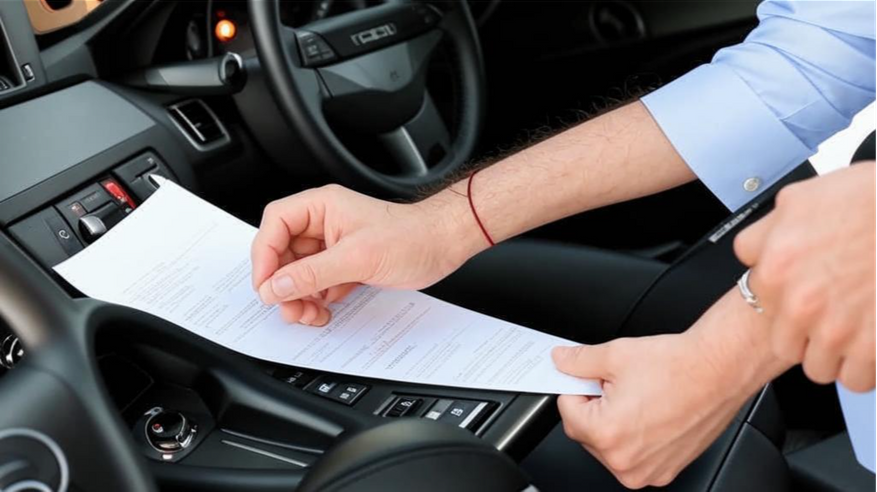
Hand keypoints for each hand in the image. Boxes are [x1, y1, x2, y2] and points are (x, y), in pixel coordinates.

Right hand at [251, 185, 478, 325]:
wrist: (444, 245)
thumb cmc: (412, 237)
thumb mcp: (357, 258)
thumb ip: (313, 273)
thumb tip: (276, 286)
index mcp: (322, 207)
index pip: (275, 225)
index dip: (265, 255)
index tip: (266, 283)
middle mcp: (324, 224)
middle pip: (283, 253)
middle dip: (282, 284)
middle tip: (288, 306)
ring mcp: (334, 245)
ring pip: (298, 273)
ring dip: (298, 297)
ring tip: (307, 314)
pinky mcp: (345, 265)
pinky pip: (317, 284)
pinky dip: (316, 301)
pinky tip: (323, 311)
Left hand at [552, 290, 788, 488]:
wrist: (721, 371)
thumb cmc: (678, 365)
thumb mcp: (615, 355)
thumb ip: (578, 361)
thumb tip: (561, 361)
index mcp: (607, 434)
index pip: (566, 411)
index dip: (577, 389)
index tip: (588, 379)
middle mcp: (625, 462)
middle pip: (585, 433)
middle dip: (595, 408)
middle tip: (618, 386)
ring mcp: (647, 471)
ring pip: (609, 447)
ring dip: (614, 424)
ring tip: (638, 399)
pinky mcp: (665, 471)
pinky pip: (634, 457)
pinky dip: (636, 437)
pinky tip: (652, 413)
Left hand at [735, 162, 876, 391]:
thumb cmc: (867, 200)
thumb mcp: (798, 199)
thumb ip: (765, 233)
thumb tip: (751, 252)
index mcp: (776, 268)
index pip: (758, 301)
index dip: (782, 297)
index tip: (800, 292)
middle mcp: (800, 304)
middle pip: (785, 344)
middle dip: (804, 333)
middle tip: (828, 315)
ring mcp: (836, 330)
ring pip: (818, 367)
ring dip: (833, 354)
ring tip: (851, 331)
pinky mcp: (871, 347)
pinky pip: (856, 380)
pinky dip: (863, 368)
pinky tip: (869, 345)